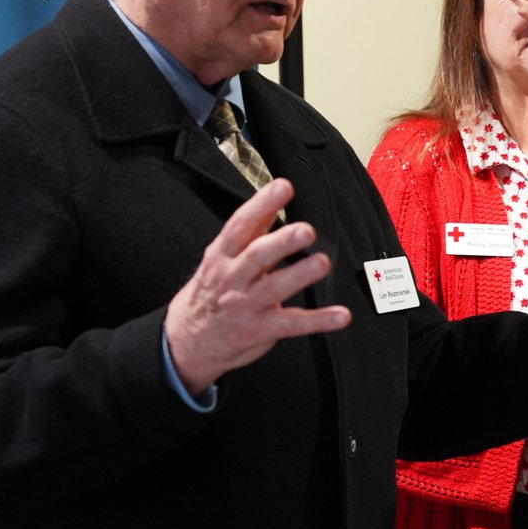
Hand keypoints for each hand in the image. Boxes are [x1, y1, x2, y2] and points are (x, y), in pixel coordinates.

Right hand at [166, 179, 350, 395]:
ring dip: (300, 275)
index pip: (241, 225)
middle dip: (282, 241)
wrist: (186, 342)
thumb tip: (271, 203)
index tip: (283, 187)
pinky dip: (319, 321)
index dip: (262, 204)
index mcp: (223, 255)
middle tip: (305, 231)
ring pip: (274, 288)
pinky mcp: (260, 329)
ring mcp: (247, 305)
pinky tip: (341, 316)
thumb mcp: (220, 259)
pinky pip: (293, 325)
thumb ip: (249, 234)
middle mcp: (233, 278)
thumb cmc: (210, 294)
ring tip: (321, 263)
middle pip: (257, 255)